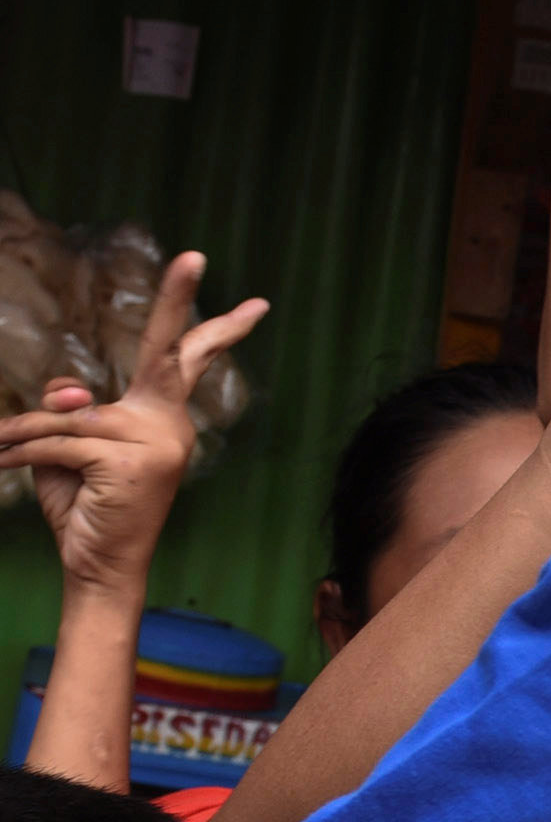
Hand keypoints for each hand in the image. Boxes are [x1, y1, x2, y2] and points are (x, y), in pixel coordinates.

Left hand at [0, 252, 267, 591]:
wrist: (99, 565)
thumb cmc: (86, 504)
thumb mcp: (72, 446)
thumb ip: (71, 410)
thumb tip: (73, 392)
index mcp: (163, 417)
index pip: (187, 363)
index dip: (215, 328)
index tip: (254, 305)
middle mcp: (170, 424)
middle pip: (170, 354)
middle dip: (179, 301)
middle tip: (196, 256)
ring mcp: (156, 443)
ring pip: (72, 414)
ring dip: (28, 434)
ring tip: (4, 450)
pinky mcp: (128, 461)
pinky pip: (58, 440)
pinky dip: (21, 450)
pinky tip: (3, 461)